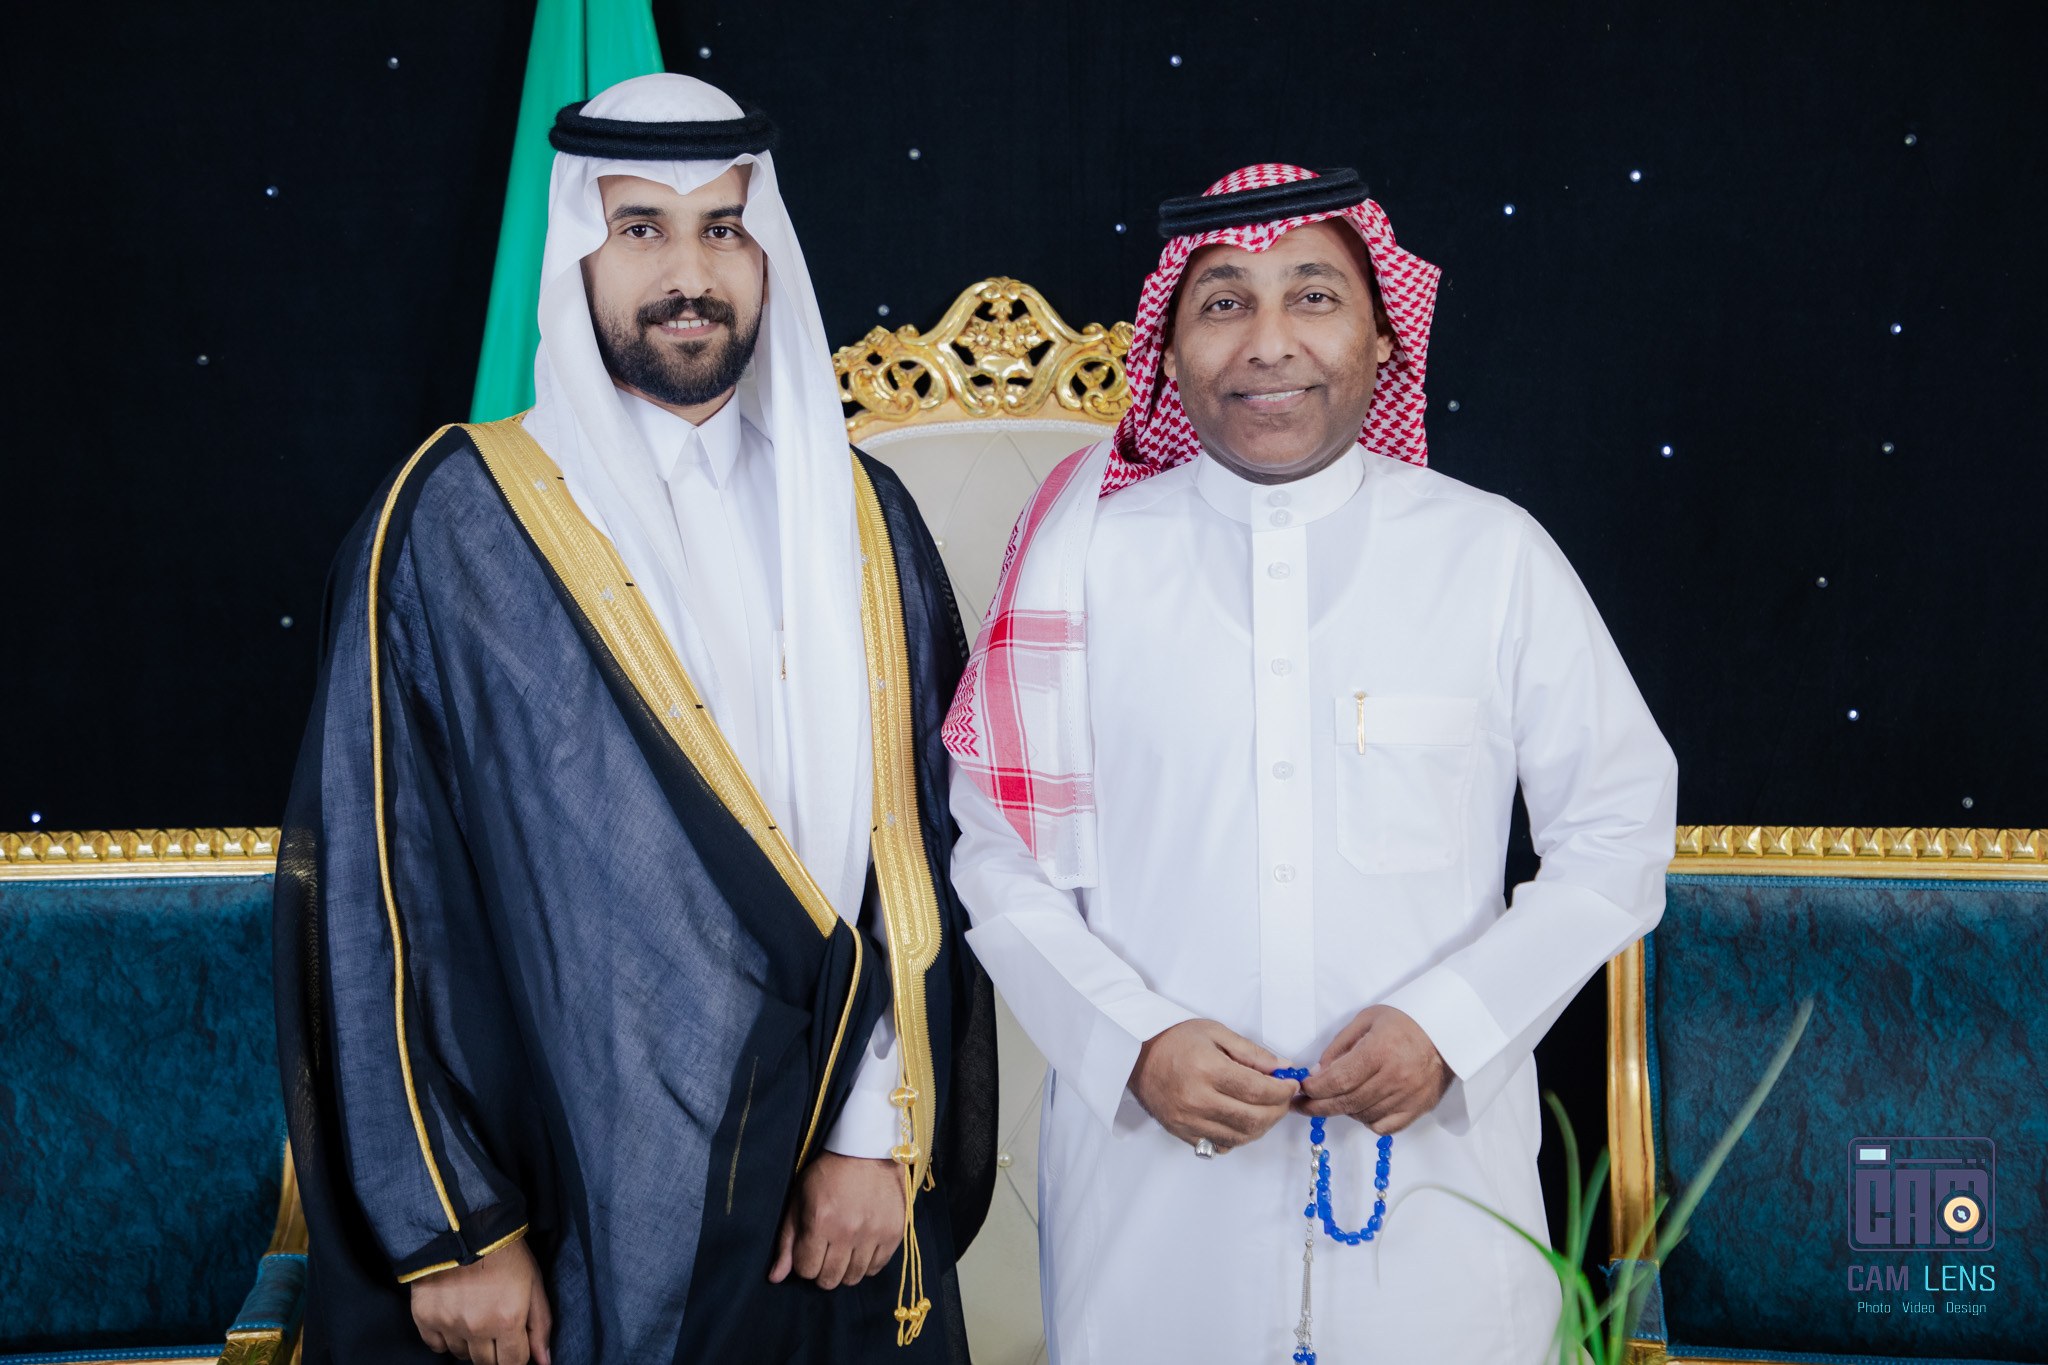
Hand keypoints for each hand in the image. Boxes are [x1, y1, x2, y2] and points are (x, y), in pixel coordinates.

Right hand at [410, 1235, 551, 1364]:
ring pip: (461, 1354)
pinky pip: (435, 1346)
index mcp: (508, 1319)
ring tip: (474, 1312)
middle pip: (486, 1363)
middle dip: (494, 1350)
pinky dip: (445, 1336)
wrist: (464, 1224)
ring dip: (470, 1342)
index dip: (515, 1356)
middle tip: (494, 1323)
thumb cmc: (506, 1253)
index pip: (512, 1363)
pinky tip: (454, 1314)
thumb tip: (544, 1361)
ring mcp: (448, 1323)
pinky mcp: (424, 1317)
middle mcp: (477, 1326)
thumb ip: (540, 1325)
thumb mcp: (533, 1283)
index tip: (513, 1342)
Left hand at [768, 1153, 905, 1288]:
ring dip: (844, 1269)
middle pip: (829, 1279)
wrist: (868, 1149)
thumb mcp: (799, 1199)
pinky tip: (861, 1248)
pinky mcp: (894, 1232)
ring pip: (853, 1277)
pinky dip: (867, 1263)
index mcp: (819, 1221)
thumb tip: (775, 1278)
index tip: (809, 1248)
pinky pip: (877, 1268)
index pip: (806, 1270)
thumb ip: (787, 1240)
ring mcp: (873, 1233)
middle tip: (825, 1253)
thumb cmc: (827, 1173)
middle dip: (822, 1271)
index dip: (804, 1262)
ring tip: (843, 1250)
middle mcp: (847, 1231)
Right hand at [1128, 1018, 1299, 1152]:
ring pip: (1241, 1137)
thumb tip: (1282, 1067)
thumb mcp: (1215, 1032)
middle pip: (1253, 1119)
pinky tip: (1241, 1120)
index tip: (1291, 1084)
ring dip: (1262, 1126)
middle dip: (1278, 1111)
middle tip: (1283, 1099)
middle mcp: (1197, 1099)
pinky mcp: (1182, 1134)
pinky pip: (1221, 1146)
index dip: (1282, 1090)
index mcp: (1207, 1070)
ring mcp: (1188, 1121)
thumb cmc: (1173, 1040)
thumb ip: (1251, 1052)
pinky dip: (1239, 1137)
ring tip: (1266, 1109)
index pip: (1258, 1090)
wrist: (1135, 1056)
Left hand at [1297, 1005, 1452, 1133]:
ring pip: (1362, 1116)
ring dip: (1342, 1110)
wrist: (1448, 1032)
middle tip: (1301, 1106)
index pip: (1338, 1080)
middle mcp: (1395, 1076)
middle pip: (1347, 1102)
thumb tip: (1317, 1074)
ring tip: (1335, 1099)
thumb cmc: (1405, 1022)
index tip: (1302, 1090)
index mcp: (1381, 1050)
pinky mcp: (1417, 1109)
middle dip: (1317, 1107)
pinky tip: (1360, 1107)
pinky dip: (1366, 1121)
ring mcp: (1408, 1096)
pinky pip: (1383, 1127)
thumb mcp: (1366, 1020)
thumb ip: (1339, 1047)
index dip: (1315, 1089)